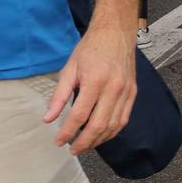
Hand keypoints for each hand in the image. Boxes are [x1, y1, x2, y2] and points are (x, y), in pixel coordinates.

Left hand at [43, 23, 137, 154]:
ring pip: (113, 126)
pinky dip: (112, 132)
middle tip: (72, 149)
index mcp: (94, 81)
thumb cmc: (90, 49)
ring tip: (85, 146)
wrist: (115, 33)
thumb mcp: (69, 69)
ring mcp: (126, 91)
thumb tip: (48, 118)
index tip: (59, 141)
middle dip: (84, 142)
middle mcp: (113, 88)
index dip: (68, 132)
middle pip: (98, 125)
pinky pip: (123, 119)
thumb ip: (59, 96)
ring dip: (98, 140)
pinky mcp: (133, 93)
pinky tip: (101, 136)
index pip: (79, 115)